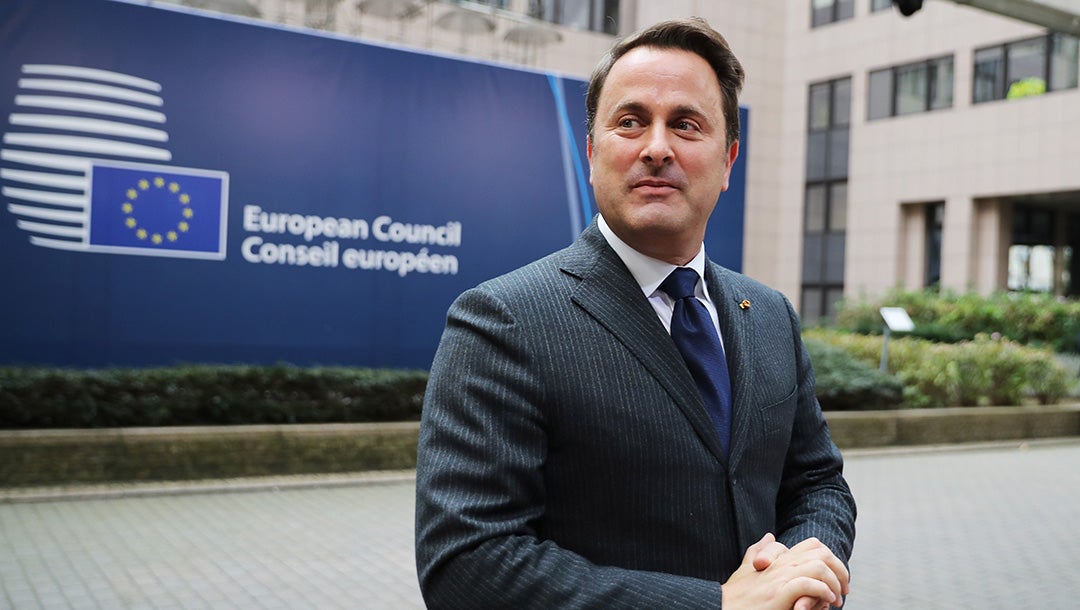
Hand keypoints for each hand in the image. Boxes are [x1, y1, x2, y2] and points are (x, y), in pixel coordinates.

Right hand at [721, 533, 848, 609]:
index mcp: (776, 558)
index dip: (830, 561)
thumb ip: (756, 551)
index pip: (812, 546)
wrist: (718, 606)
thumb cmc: (734, 595)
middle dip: (839, 570)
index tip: (835, 583)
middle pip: (821, 552)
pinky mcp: (779, 593)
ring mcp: (779, 577)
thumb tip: (768, 536)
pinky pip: (809, 584)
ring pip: (819, 566)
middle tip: (843, 590)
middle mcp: (780, 564)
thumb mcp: (745, 570)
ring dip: (833, 583)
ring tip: (834, 599)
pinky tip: (824, 602)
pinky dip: (822, 592)